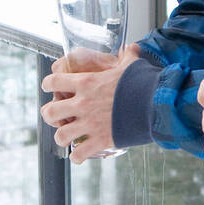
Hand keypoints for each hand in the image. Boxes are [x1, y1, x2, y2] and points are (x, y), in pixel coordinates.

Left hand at [40, 43, 139, 163]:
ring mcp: (90, 124)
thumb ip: (128, 56)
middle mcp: (83, 104)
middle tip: (53, 115)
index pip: (54, 81)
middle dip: (49, 114)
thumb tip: (131, 48)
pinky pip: (79, 153)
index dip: (48, 84)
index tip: (48, 87)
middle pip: (50, 112)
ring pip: (60, 135)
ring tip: (65, 137)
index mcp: (87, 82)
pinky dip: (76, 156)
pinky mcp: (100, 140)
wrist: (156, 104)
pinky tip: (79, 154)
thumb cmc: (143, 83)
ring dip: (61, 137)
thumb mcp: (132, 65)